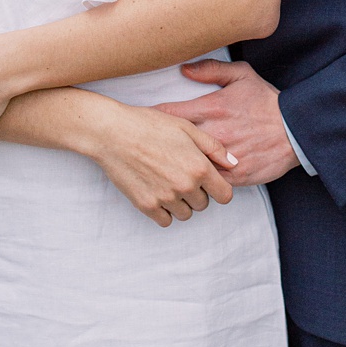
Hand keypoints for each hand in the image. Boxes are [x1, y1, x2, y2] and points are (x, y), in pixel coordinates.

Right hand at [83, 103, 240, 226]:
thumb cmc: (148, 125)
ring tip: (166, 182)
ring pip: (185, 214)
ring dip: (180, 203)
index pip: (225, 196)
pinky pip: (165, 221)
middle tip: (179, 174)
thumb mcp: (186, 127)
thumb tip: (234, 164)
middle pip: (203, 205)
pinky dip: (163, 211)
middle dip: (196, 193)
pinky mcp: (146, 205)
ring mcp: (165, 198)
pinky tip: (156, 192)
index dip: (218, 189)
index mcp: (199, 168)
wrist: (111, 132)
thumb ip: (214, 147)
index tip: (207, 182)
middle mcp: (186, 186)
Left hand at [152, 59, 297, 186]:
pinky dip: (201, 180)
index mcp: (211, 108)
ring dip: (178, 165)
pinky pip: (211, 181)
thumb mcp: (242, 75)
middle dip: (159, 144)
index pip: (169, 114)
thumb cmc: (267, 102)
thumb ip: (211, 69)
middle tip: (144, 145)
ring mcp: (225, 157)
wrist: (298, 129)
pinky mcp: (237, 175)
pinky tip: (192, 177)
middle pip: (174, 143)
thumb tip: (183, 70)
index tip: (142, 121)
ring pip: (190, 165)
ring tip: (163, 166)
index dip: (152, 118)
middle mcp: (215, 133)